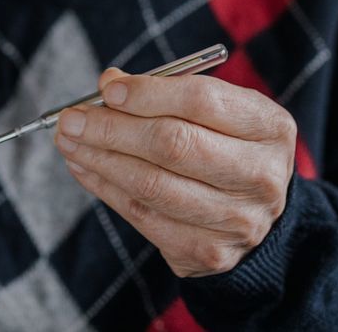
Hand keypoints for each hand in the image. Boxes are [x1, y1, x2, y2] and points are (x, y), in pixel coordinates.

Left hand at [53, 68, 296, 277]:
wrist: (257, 215)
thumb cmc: (227, 146)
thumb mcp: (215, 111)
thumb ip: (166, 93)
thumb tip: (110, 84)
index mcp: (269, 127)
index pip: (202, 101)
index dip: (149, 93)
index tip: (108, 89)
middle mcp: (260, 175)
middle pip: (173, 144)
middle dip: (112, 128)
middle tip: (70, 118)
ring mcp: (236, 219)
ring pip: (152, 185)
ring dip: (100, 159)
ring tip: (68, 141)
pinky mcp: (208, 252)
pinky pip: (143, 216)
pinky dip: (104, 188)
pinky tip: (83, 167)